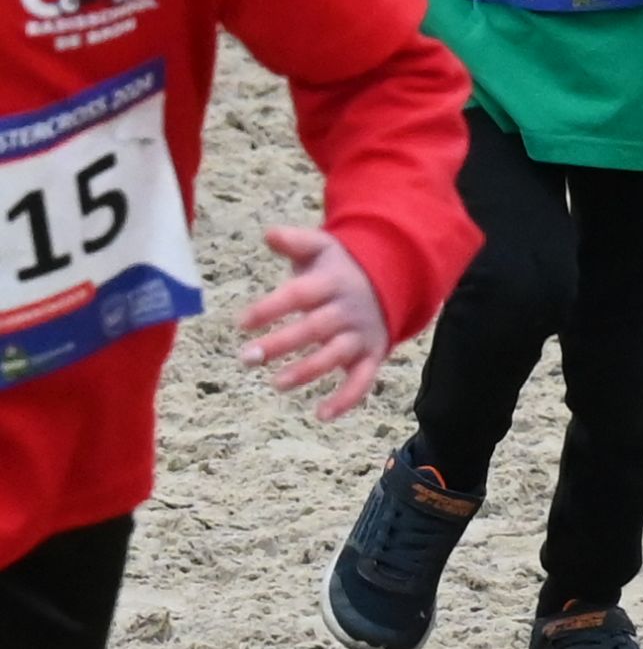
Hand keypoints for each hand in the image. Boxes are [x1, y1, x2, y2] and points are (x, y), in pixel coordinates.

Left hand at [241, 217, 393, 418]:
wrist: (395, 279)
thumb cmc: (343, 266)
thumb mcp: (324, 247)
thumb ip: (296, 242)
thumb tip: (268, 233)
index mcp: (331, 284)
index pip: (298, 296)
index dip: (270, 309)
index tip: (240, 323)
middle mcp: (347, 311)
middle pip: (313, 329)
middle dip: (281, 344)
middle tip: (246, 358)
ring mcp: (361, 335)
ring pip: (335, 356)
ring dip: (308, 370)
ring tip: (277, 384)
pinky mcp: (372, 355)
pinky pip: (363, 380)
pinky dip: (346, 399)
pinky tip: (322, 415)